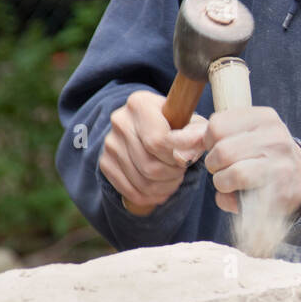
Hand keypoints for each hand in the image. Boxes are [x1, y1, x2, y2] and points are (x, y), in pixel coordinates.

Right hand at [99, 90, 207, 211]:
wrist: (146, 127)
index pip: (158, 142)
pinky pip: (131, 192)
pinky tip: (161, 189)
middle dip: (173, 175)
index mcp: (140, 104)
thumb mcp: (189, 122)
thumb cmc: (174, 124)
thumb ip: (195, 136)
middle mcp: (120, 121)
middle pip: (151, 166)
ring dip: (165, 187)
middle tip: (181, 170)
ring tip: (173, 178)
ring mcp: (110, 144)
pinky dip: (151, 197)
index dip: (177, 158)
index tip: (187, 159)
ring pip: (143, 183)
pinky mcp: (105, 163)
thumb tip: (185, 156)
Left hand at [204, 106, 300, 218]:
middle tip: (227, 168)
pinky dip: (228, 200)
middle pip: (220, 151)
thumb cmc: (261, 156)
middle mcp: (276, 137)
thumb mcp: (239, 136)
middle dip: (214, 165)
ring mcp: (280, 165)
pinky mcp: (278, 191)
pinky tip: (240, 196)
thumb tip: (172, 139)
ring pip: (229, 174)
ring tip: (233, 182)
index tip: (222, 148)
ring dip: (221, 182)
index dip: (210, 141)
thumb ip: (203, 135)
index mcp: (264, 117)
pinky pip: (237, 197)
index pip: (216, 125)